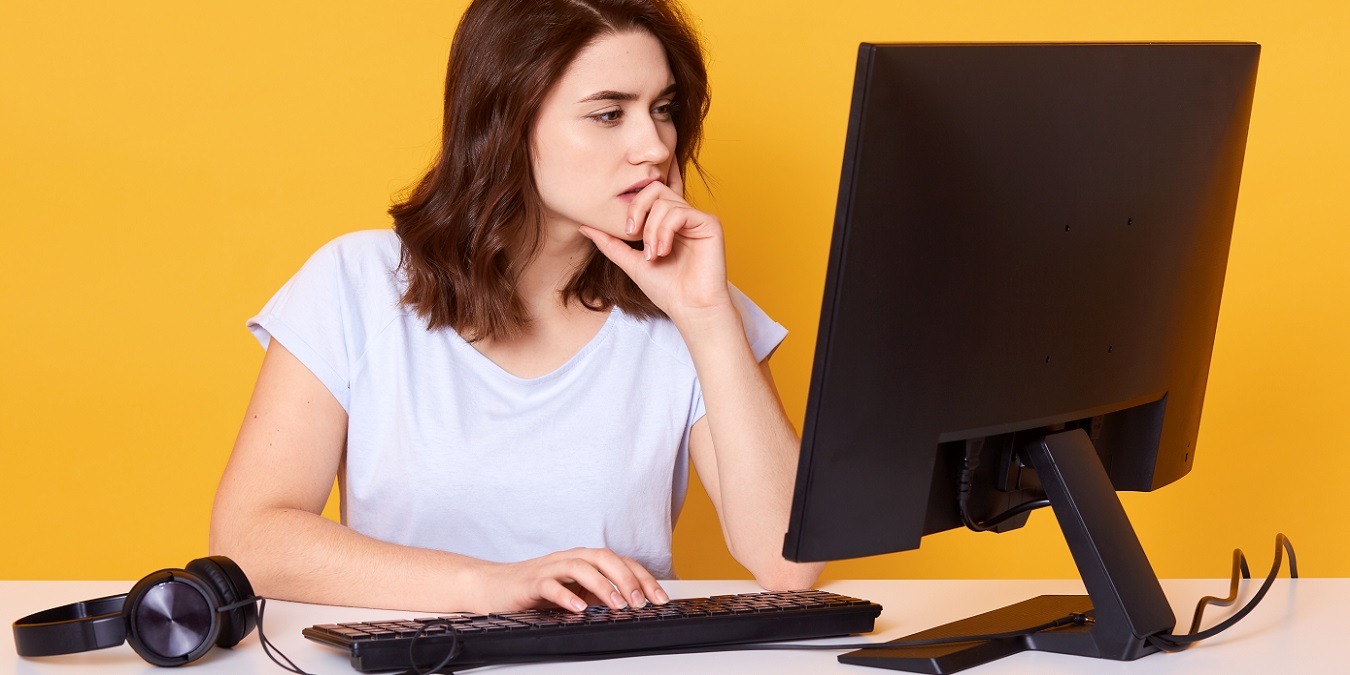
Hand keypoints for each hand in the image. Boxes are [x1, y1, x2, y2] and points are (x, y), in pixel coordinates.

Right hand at [473, 547, 668, 612]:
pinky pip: (550, 585)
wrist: (494, 587)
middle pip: (604, 558)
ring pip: (580, 567)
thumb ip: (598, 594)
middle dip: (627, 579)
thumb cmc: (536, 590)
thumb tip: (631, 607)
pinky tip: (578, 608)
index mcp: (584, 561)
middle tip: (641, 602)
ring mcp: (550, 568)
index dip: (642, 578)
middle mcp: (570, 559)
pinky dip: (566, 596)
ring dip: (602, 585)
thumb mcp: (574, 592)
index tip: (660, 599)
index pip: (620, 562)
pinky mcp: (531, 582)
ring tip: (616, 604)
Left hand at [579, 162, 732, 322]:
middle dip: (637, 209)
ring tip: (653, 255)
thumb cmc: (666, 289)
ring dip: (651, 230)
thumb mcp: (630, 262)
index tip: (627, 232)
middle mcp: (683, 216)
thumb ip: (610, 243)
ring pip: (664, 202)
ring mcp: (697, 219)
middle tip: (632, 235)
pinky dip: (665, 231)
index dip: (633, 206)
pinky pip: (680, 212)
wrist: (689, 308)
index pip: (647, 194)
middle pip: (655, 188)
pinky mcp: (710, 223)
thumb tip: (584, 226)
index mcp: (667, 221)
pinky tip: (664, 251)